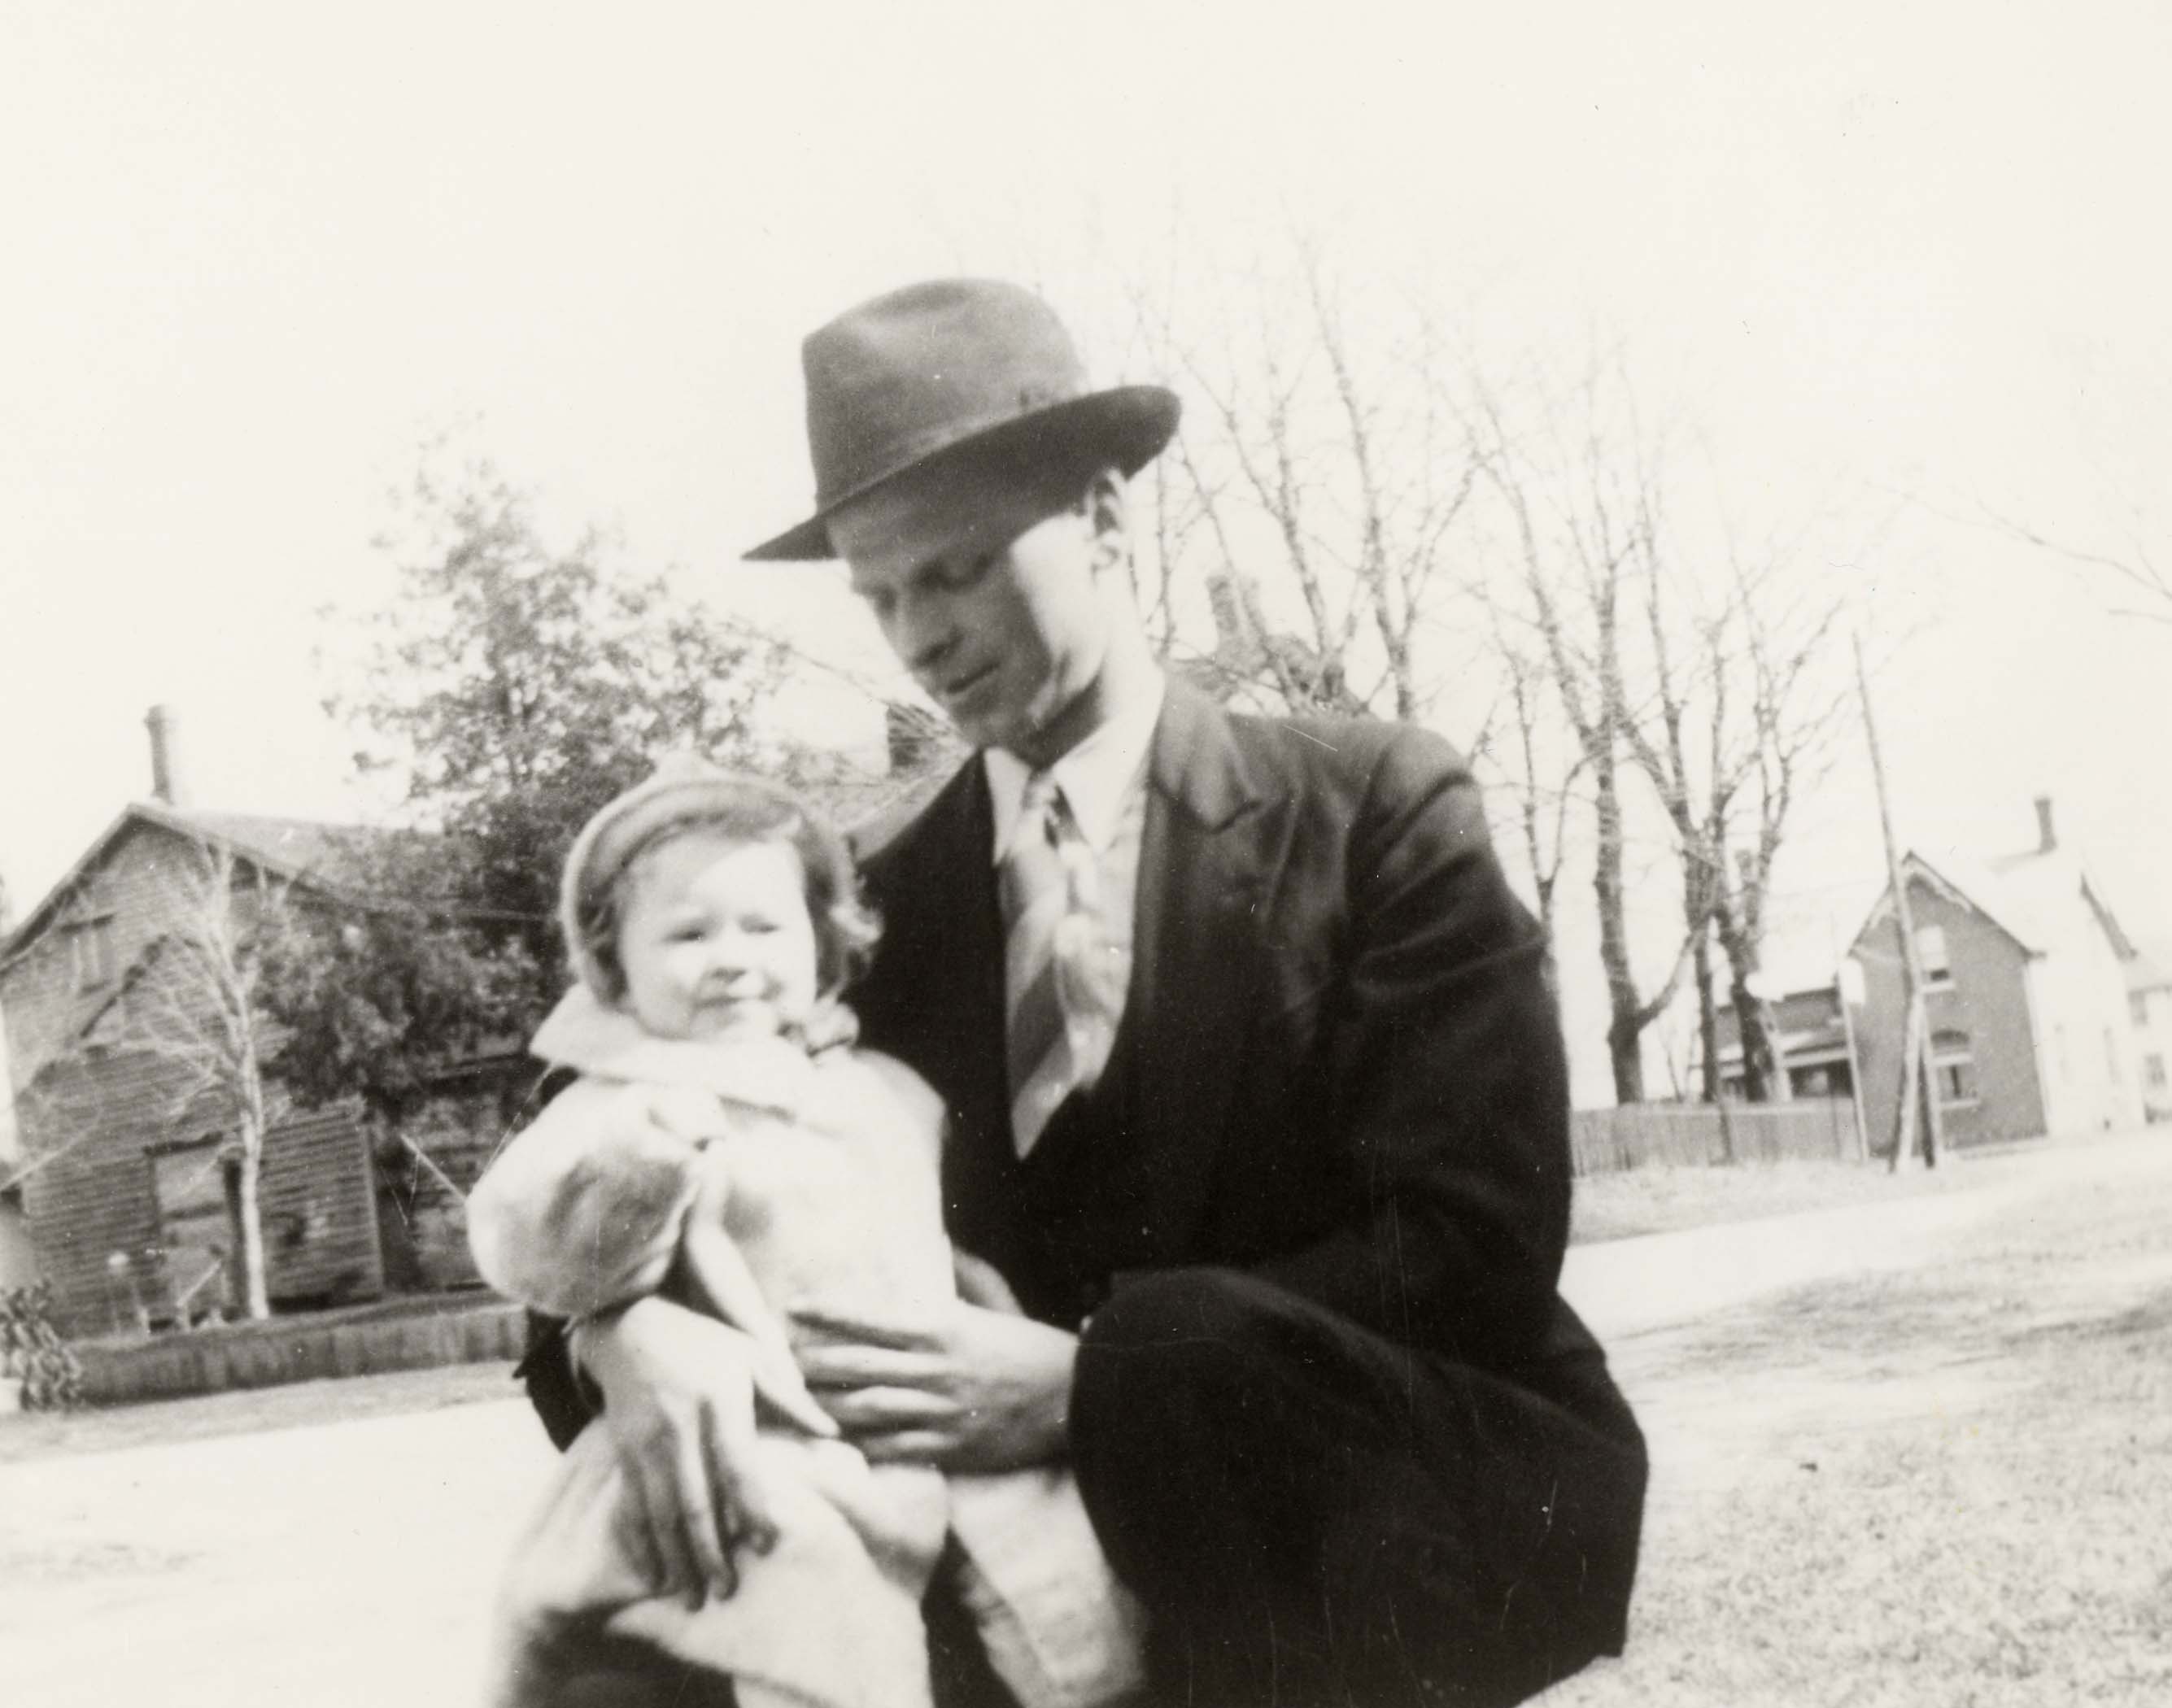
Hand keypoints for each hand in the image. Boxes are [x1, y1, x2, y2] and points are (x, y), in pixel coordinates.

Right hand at [574, 1296, 782, 1605]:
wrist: (628, 1323)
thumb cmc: (703, 1342)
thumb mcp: (751, 1355)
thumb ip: (790, 1397)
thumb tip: (833, 1433)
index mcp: (719, 1399)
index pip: (738, 1463)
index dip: (752, 1507)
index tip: (768, 1544)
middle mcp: (679, 1424)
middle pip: (695, 1500)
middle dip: (709, 1551)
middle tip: (725, 1592)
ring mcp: (645, 1440)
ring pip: (660, 1512)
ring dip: (675, 1559)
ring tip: (693, 1597)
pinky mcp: (621, 1451)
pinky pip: (630, 1507)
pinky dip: (640, 1545)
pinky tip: (654, 1575)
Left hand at [795, 1292, 1077, 1471]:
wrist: (1079, 1400)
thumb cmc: (1037, 1349)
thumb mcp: (1001, 1304)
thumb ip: (969, 1276)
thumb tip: (945, 1246)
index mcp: (944, 1328)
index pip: (871, 1319)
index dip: (828, 1314)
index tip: (794, 1309)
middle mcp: (934, 1369)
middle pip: (857, 1366)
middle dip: (813, 1363)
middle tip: (779, 1361)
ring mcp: (939, 1412)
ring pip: (866, 1408)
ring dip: (827, 1404)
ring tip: (798, 1401)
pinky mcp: (949, 1447)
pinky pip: (893, 1448)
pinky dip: (862, 1444)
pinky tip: (838, 1440)